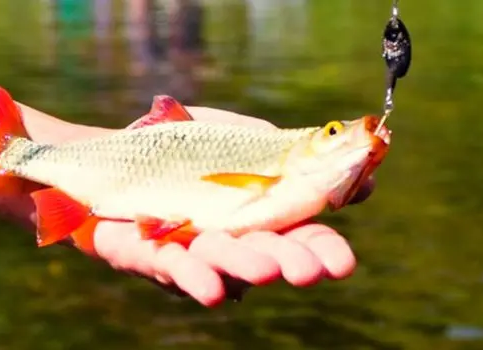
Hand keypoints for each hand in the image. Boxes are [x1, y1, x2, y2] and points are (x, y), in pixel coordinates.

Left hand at [10, 107, 373, 306]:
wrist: (118, 153)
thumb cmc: (187, 150)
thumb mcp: (246, 141)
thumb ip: (294, 155)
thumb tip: (364, 169)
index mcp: (258, 217)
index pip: (299, 237)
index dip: (321, 250)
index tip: (343, 263)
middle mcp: (230, 242)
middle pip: (265, 256)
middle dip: (288, 262)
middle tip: (310, 270)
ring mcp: (191, 251)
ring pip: (222, 264)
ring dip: (245, 267)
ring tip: (268, 270)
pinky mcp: (149, 254)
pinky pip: (171, 266)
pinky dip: (194, 276)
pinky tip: (213, 290)